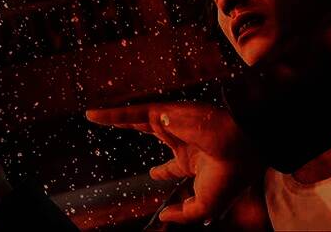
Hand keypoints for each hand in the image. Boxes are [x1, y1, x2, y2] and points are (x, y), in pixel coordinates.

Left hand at [86, 102, 262, 224]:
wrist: (238, 150)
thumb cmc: (227, 178)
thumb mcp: (204, 207)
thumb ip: (183, 214)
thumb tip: (165, 218)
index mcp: (193, 161)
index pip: (173, 166)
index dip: (162, 171)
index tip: (154, 173)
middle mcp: (181, 139)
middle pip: (152, 132)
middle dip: (135, 131)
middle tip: (116, 126)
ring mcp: (172, 126)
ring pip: (136, 119)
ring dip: (113, 117)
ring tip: (92, 116)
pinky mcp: (163, 114)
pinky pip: (131, 112)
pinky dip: (111, 113)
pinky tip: (93, 116)